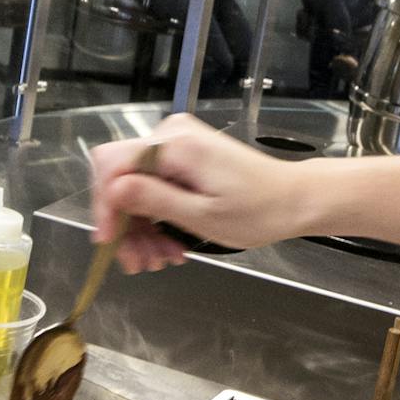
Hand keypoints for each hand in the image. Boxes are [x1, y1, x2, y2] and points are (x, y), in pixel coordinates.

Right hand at [91, 116, 313, 272]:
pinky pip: (155, 186)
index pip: (112, 165)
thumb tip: (112, 191)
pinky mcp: (184, 157)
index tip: (110, 242)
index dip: (104, 205)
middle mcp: (170, 135)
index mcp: (174, 144)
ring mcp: (177, 145)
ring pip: (136, 187)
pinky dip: (158, 218)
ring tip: (159, 260)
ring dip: (142, 229)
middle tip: (139, 264)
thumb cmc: (257, 211)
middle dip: (127, 225)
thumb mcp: (202, 214)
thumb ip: (154, 199)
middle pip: (122, 179)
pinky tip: (169, 246)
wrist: (295, 200)